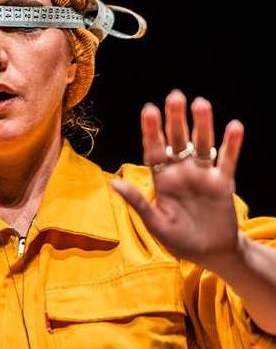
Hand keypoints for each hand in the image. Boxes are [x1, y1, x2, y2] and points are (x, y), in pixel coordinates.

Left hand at [111, 89, 243, 270]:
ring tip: (200, 104)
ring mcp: (203, 175)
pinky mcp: (223, 183)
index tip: (148, 109)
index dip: (152, 131)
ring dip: (202, 125)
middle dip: (175, 119)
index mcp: (161, 179)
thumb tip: (113, 184)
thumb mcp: (154, 223)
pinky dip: (231, 145)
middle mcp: (181, 171)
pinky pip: (227, 161)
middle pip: (178, 141)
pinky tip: (234, 126)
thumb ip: (137, 202)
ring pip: (202, 145)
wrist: (209, 253)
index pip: (154, 150)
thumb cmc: (177, 239)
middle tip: (174, 96)